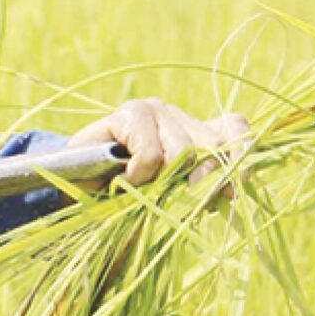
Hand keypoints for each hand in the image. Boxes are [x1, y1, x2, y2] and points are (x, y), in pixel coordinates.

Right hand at [68, 98, 250, 186]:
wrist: (72, 191)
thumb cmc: (124, 199)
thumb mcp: (170, 198)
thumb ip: (201, 190)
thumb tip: (230, 190)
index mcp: (194, 133)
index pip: (235, 129)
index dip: (242, 155)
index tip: (232, 191)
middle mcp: (179, 116)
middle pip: (214, 145)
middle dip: (202, 182)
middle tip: (179, 204)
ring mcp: (154, 111)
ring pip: (182, 152)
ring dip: (160, 183)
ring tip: (138, 189)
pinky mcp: (129, 114)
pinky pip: (151, 154)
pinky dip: (138, 177)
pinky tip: (122, 180)